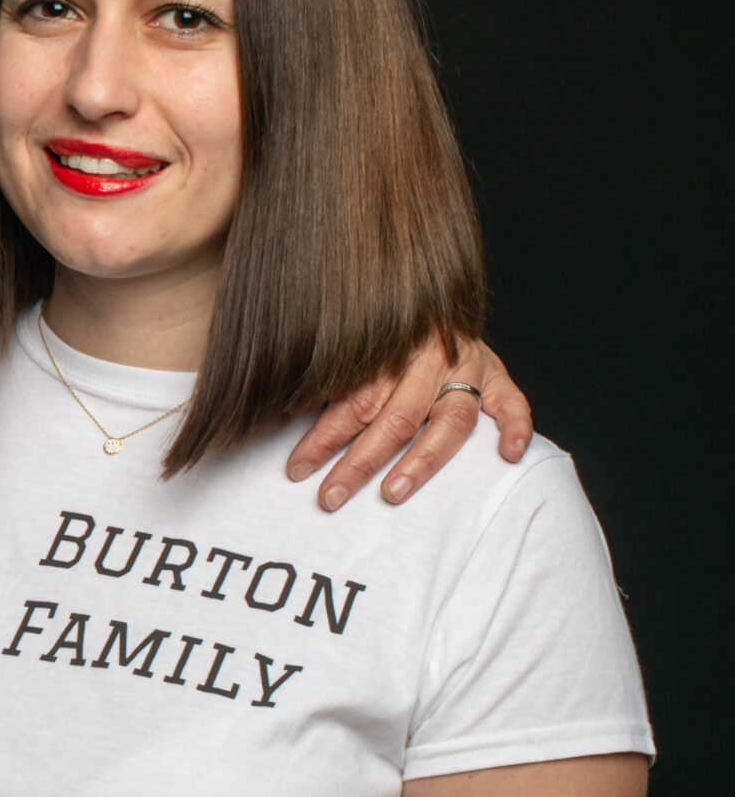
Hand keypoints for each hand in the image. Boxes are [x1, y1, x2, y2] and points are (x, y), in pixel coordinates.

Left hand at [286, 336, 532, 509]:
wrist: (434, 299)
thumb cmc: (384, 334)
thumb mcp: (354, 347)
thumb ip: (332, 380)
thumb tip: (279, 412)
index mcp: (389, 346)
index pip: (354, 400)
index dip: (323, 437)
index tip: (297, 469)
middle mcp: (432, 357)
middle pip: (396, 416)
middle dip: (360, 461)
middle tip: (331, 497)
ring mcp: (470, 368)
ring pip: (450, 420)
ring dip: (421, 460)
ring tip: (392, 493)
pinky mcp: (500, 376)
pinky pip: (513, 403)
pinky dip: (516, 428)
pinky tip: (507, 456)